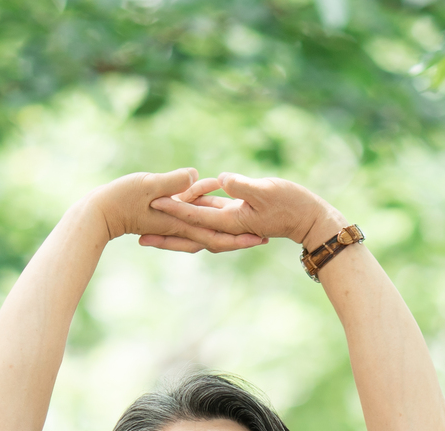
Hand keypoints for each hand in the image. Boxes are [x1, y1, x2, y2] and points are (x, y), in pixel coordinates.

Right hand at [87, 170, 265, 253]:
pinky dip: (206, 215)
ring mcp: (174, 223)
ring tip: (247, 226)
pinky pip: (192, 218)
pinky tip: (213, 203)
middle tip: (263, 238)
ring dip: (226, 230)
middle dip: (240, 239)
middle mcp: (181, 227)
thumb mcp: (148, 185)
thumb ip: (172, 182)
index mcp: (181, 223)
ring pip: (206, 230)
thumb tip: (194, 176)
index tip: (260, 237)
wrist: (98, 213)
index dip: (239, 237)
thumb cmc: (119, 198)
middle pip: (216, 238)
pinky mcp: (167, 216)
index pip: (216, 235)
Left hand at [145, 173, 346, 249]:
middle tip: (138, 237)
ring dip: (172, 230)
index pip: (196, 215)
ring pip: (194, 227)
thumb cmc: (291, 202)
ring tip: (148, 231)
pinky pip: (205, 219)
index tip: (153, 204)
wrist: (307, 217)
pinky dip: (188, 219)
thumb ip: (243, 186)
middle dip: (165, 234)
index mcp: (230, 220)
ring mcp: (229, 222)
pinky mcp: (233, 215)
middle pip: (189, 231)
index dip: (174, 209)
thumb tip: (222, 179)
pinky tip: (175, 216)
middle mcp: (226, 225)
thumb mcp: (266, 190)